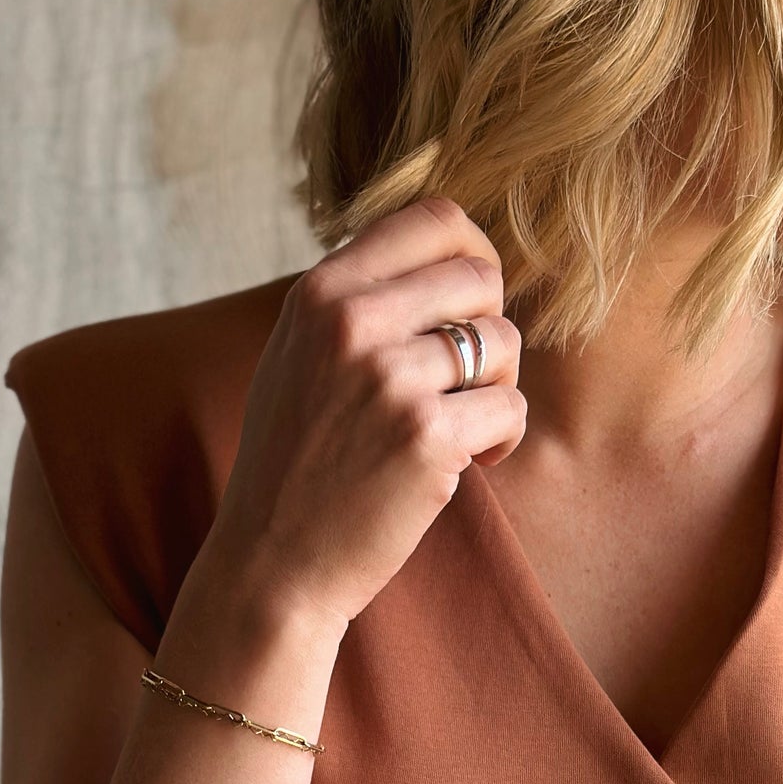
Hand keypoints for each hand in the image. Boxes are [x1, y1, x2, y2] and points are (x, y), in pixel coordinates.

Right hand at [204, 194, 526, 640]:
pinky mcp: (426, 438)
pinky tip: (469, 464)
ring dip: (497, 388)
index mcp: (321, 292)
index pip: (433, 219)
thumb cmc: (293, 465)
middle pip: (480, 275)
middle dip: (490, 327)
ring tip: (461, 427)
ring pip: (503, 342)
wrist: (272, 564)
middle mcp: (353, 323)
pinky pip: (510, 409)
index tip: (471, 303)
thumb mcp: (298, 357)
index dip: (474, 254)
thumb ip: (354, 301)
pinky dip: (501, 439)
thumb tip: (443, 250)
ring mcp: (390, 379)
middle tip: (468, 379)